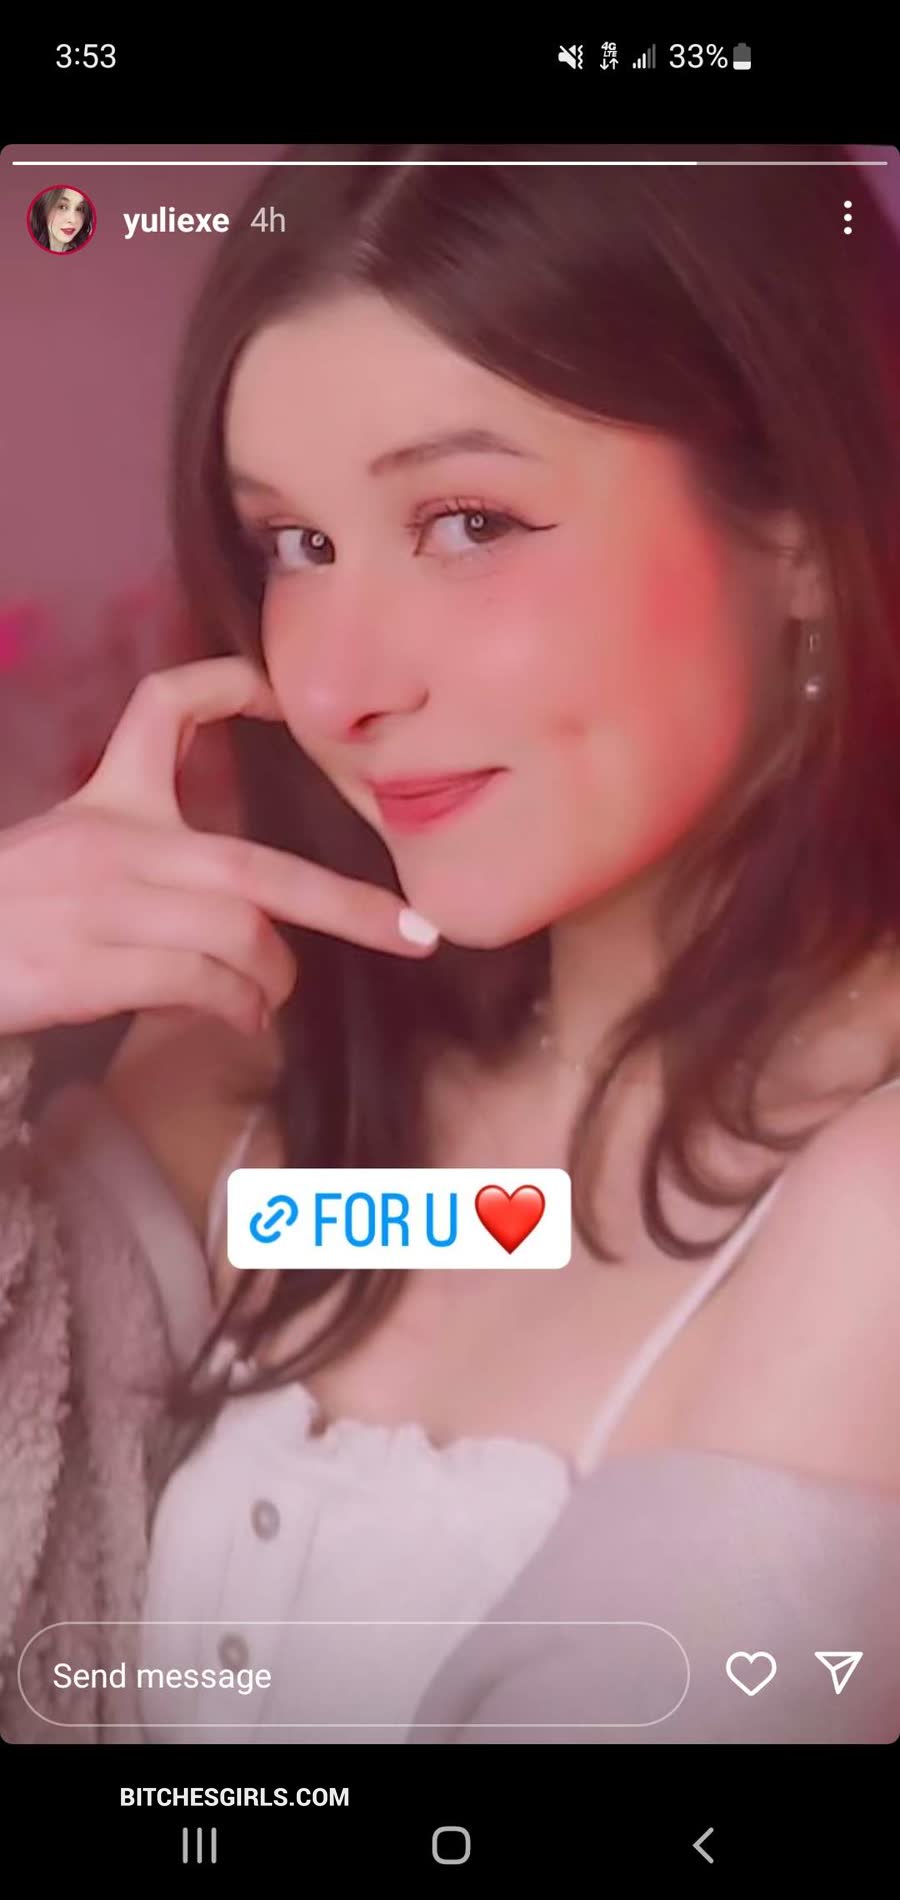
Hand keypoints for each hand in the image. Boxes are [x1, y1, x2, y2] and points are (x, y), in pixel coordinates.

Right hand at [0, 655, 438, 1039]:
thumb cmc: (5, 915)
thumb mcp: (65, 850)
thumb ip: (148, 855)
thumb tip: (251, 917)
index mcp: (106, 802)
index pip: (161, 706)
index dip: (225, 687)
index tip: (277, 693)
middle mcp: (114, 845)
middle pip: (254, 868)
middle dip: (348, 904)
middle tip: (413, 934)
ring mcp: (105, 905)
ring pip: (238, 938)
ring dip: (274, 977)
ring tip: (272, 997)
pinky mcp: (94, 965)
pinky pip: (200, 986)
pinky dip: (236, 1008)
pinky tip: (240, 1021)